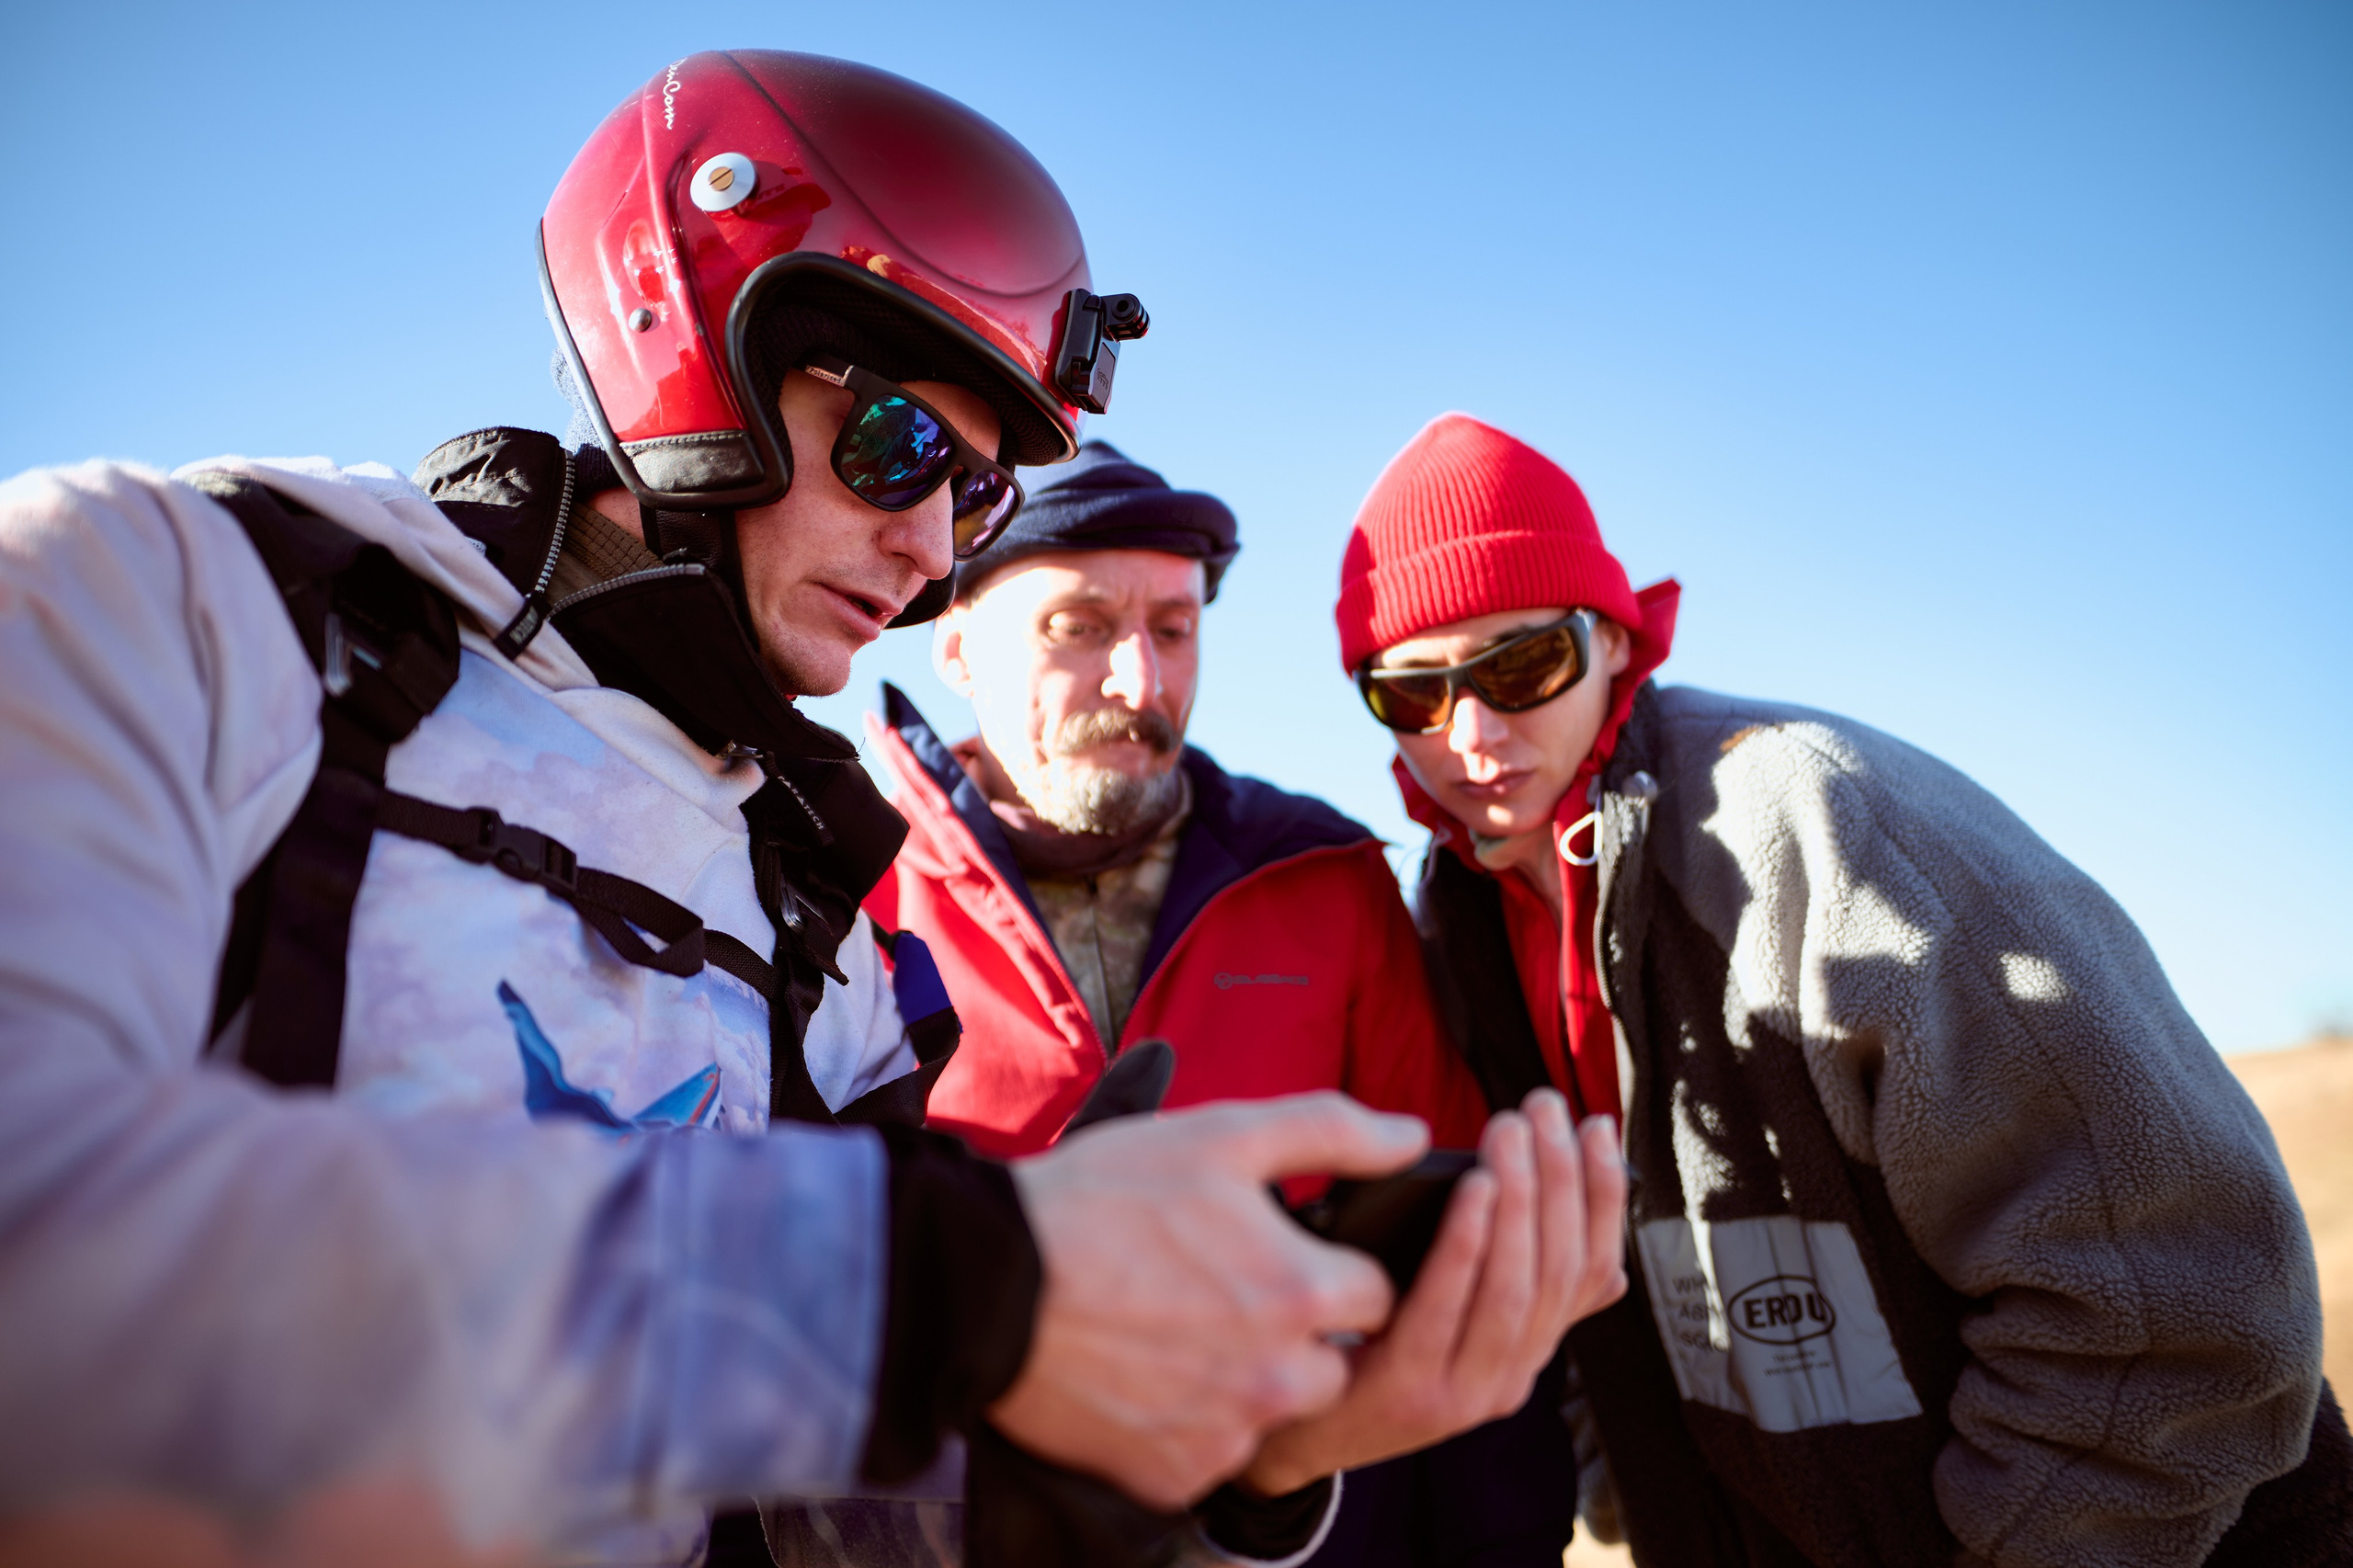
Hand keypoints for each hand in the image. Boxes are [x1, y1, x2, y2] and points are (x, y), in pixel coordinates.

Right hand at [987, 1093, 1429, 1510]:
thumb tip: (1415, 1135)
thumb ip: (1333, 1132)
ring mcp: (1225, 1435)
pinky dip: (1188, 1421)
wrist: (988, 1285)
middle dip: (1296, 1330)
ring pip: (1272, 1409)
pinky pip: (1209, 1452)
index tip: (1274, 1251)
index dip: (1329, 1266)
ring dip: (1246, 1378)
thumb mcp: (1223, 1136)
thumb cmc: (1103, 1199)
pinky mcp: (1173, 1476)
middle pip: (1333, 1362)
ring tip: (1176, 1327)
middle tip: (1221, 1291)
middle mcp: (1279, 1376)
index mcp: (1303, 1292)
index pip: (1374, 1293)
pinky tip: (1144, 1371)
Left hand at [1238, 1089, 1627, 1495]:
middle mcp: (1510, 1377)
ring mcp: (1462, 1392)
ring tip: (1511, 1133)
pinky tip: (1472, 1189)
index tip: (1596, 1127)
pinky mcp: (1407, 1389)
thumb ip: (1509, 1278)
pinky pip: (1448, 1305)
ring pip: (1518, 1286)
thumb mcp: (1453, 1314)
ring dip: (1521, 1199)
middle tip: (1543, 1109)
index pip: (1594, 1272)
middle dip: (1560, 1178)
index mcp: (1528, 1353)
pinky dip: (1467, 1242)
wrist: (1292, 1433)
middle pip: (1561, 1270)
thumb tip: (1580, 1227)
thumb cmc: (1369, 1346)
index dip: (1603, 1196)